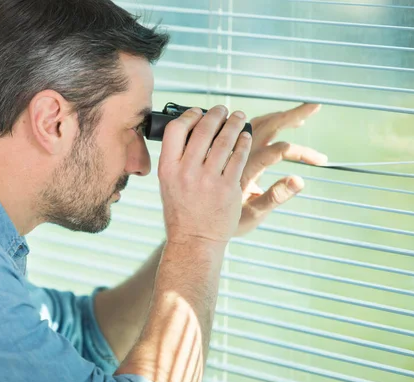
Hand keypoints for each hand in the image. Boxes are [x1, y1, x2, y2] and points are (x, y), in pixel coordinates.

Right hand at [158, 105, 251, 244]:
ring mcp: (209, 180)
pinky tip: (245, 137)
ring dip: (234, 124)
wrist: (195, 240)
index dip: (189, 115)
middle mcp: (187, 172)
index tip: (199, 112)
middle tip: (223, 109)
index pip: (176, 130)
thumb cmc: (181, 211)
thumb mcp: (168, 183)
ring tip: (238, 117)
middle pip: (203, 130)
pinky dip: (243, 143)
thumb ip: (177, 159)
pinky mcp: (228, 188)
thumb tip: (191, 130)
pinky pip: (239, 157)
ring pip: (224, 141)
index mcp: (168, 169)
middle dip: (216, 114)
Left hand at [234, 103, 327, 236]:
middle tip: (314, 108)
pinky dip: (271, 122)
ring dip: (282, 118)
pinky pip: (252, 130)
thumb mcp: (252, 214)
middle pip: (264, 127)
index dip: (295, 153)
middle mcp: (237, 157)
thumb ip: (275, 197)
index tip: (318, 158)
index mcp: (241, 173)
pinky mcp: (235, 152)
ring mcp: (236, 152)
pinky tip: (286, 122)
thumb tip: (299, 180)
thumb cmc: (224, 221)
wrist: (199, 224)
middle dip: (291, 116)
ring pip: (258, 125)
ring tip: (304, 115)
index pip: (269, 153)